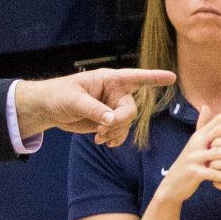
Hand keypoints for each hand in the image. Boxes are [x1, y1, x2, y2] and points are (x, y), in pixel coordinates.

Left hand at [16, 67, 175, 145]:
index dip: (154, 78)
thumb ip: (94, 109)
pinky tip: (104, 142)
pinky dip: (114, 139)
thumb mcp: (74, 101)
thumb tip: (111, 120)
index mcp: (109, 80)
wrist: (48, 109)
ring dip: (115, 133)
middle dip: (120, 122)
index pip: (136, 77)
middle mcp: (115, 93)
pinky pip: (119, 132)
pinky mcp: (106, 122)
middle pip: (130, 110)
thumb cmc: (59, 95)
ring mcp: (112, 108)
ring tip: (99, 137)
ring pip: (126, 124)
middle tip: (102, 129)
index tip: (171, 77)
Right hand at [155, 104, 220, 205]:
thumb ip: (202, 125)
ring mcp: (194, 159)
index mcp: (198, 137)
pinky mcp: (194, 174)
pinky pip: (212, 174)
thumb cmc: (189, 162)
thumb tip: (206, 106)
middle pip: (215, 133)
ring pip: (215, 154)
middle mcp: (195, 146)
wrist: (172, 184)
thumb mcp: (194, 142)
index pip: (214, 122)